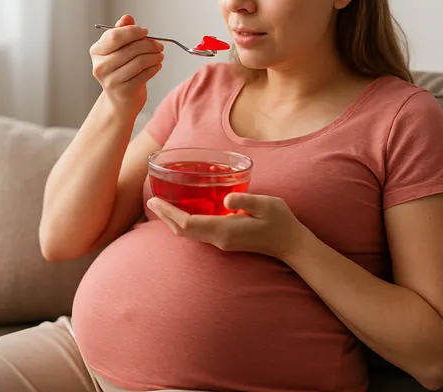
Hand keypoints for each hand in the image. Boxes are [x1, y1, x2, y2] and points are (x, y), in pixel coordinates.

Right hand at [90, 14, 163, 117]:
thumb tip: (127, 17)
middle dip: (149, 44)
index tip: (145, 31)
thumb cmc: (121, 71)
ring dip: (154, 56)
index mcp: (96, 51)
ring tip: (160, 55)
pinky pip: (145, 74)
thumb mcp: (119, 50)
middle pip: (130, 48)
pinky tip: (157, 65)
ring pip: (139, 61)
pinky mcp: (124, 91)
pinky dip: (154, 67)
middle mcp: (100, 66)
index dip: (133, 32)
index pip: (115, 36)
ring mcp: (111, 80)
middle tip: (159, 45)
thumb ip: (122, 32)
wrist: (120, 101)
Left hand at [146, 193, 313, 260]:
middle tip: (152, 202)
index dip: (169, 213)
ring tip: (163, 207)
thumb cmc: (281, 221)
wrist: (291, 244)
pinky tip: (184, 213)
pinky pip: (198, 233)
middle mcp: (219, 239)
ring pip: (189, 234)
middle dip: (166, 217)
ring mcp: (221, 243)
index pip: (188, 223)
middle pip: (184, 231)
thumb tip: (227, 198)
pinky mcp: (225, 241)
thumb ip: (247, 200)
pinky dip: (185, 224)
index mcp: (225, 230)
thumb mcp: (267, 205)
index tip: (155, 201)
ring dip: (174, 221)